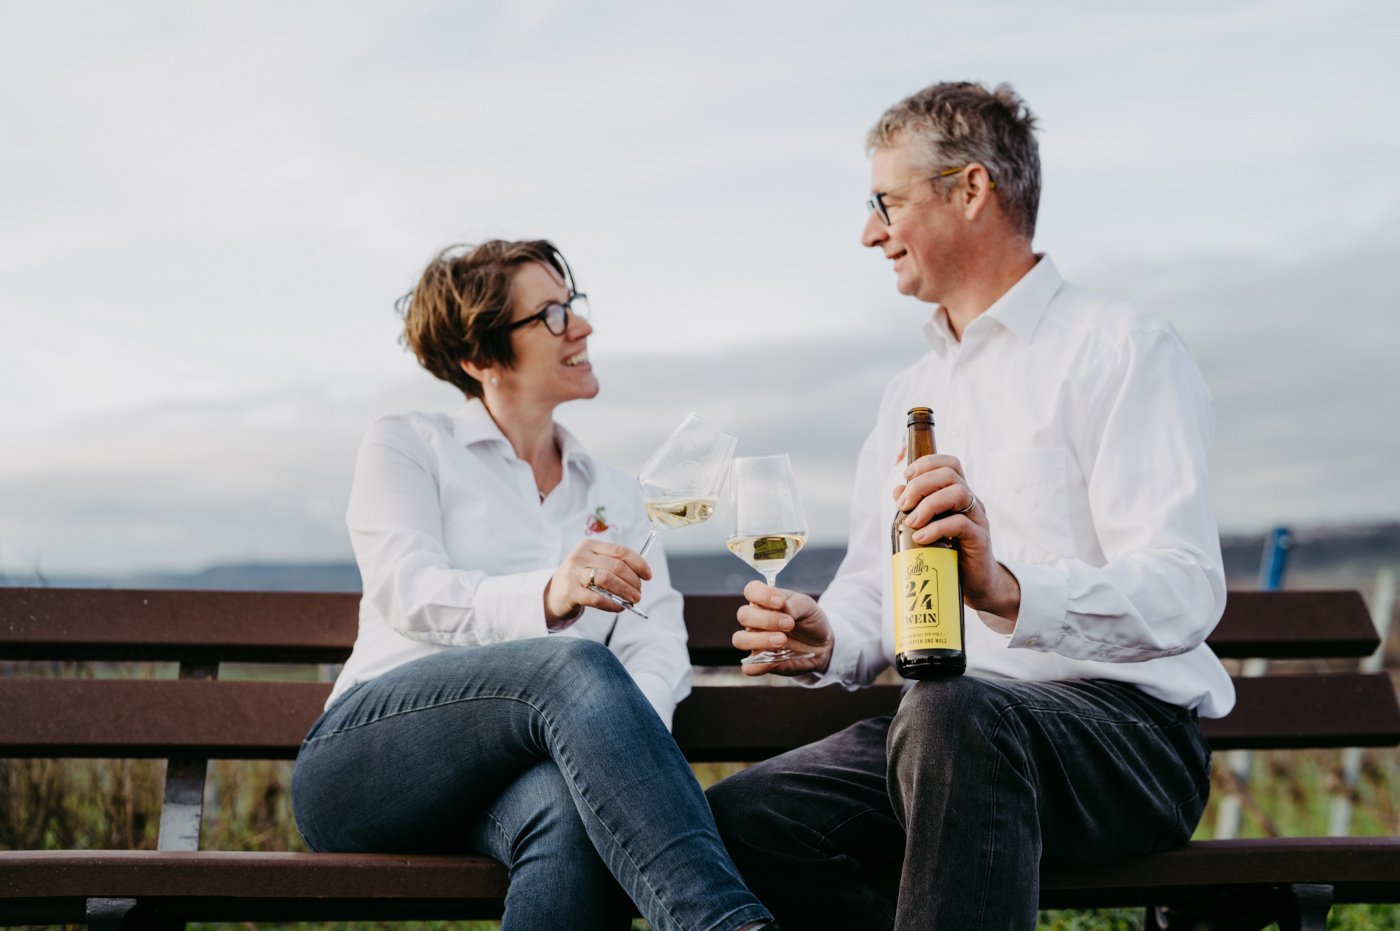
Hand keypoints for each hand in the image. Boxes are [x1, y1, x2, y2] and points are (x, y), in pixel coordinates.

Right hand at [544, 540, 651, 628]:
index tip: (648, 575)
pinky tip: (619, 608)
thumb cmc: (580, 579)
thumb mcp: (592, 565)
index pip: (620, 551)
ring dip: (625, 590)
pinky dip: (612, 603)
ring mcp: (574, 573)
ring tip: (634, 600)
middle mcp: (580, 556)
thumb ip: (613, 566)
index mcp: (589, 546)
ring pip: (607, 578)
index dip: (638, 563)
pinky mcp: (570, 592)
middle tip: (639, 592)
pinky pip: (597, 597)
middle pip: (616, 565)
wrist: (552, 595)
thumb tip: (640, 578)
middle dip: (633, 580)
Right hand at [732, 581, 833, 675]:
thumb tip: (782, 609)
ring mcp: (756, 642)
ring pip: (739, 640)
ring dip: (759, 640)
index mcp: (765, 601)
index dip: (761, 594)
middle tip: (789, 624)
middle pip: (743, 615)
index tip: (780, 602)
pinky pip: (748, 667)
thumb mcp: (808, 606)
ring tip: (782, 641)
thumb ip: (794, 605)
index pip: (751, 590)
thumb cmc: (810, 620)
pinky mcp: (761, 662)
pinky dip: (758, 665)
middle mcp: (755, 620)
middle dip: (766, 619)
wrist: (823, 644)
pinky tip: (776, 660)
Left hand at [896, 453, 1020, 629]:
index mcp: (959, 494)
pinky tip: (922, 538)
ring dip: (928, 504)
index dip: (927, 463)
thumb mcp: (929, 526)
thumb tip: (897, 489)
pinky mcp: (980, 538)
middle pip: (950, 475)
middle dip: (920, 485)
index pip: (949, 464)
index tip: (906, 476)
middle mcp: (971, 501)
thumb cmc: (951, 552)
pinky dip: (936, 528)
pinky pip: (960, 524)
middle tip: (902, 505)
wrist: (976, 583)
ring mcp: (978, 518)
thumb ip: (915, 507)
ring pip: (958, 493)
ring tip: (912, 522)